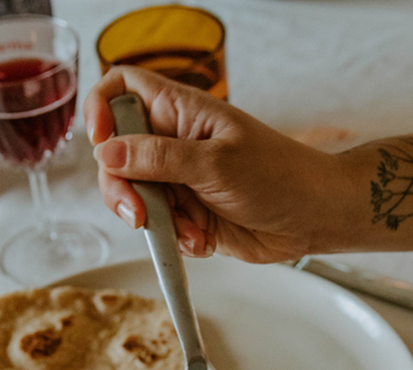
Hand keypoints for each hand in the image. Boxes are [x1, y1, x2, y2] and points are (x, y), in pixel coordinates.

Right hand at [87, 66, 350, 262]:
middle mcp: (171, 142)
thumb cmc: (280, 176)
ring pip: (130, 196)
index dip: (101, 106)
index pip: (122, 89)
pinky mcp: (183, 212)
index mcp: (180, 112)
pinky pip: (156, 226)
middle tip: (139, 212)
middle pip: (113, 154)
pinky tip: (201, 238)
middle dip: (119, 187)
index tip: (100, 138)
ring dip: (151, 220)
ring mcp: (175, 178)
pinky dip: (173, 238)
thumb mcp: (215, 163)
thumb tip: (106, 152)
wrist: (313, 218)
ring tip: (185, 230)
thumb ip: (158, 158)